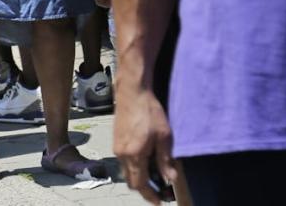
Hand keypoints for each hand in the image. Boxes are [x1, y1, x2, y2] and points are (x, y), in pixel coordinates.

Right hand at [115, 85, 176, 203]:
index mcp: (134, 155)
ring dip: (138, 175)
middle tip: (158, 189)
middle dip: (144, 188)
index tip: (158, 201)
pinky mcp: (116, 139)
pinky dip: (134, 165)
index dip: (149, 195)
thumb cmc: (150, 111)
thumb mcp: (164, 136)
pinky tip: (145, 157)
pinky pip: (124, 160)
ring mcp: (117, 147)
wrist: (133, 91)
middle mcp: (121, 154)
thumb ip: (165, 160)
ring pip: (126, 170)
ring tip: (154, 172)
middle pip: (131, 181)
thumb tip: (169, 179)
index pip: (139, 185)